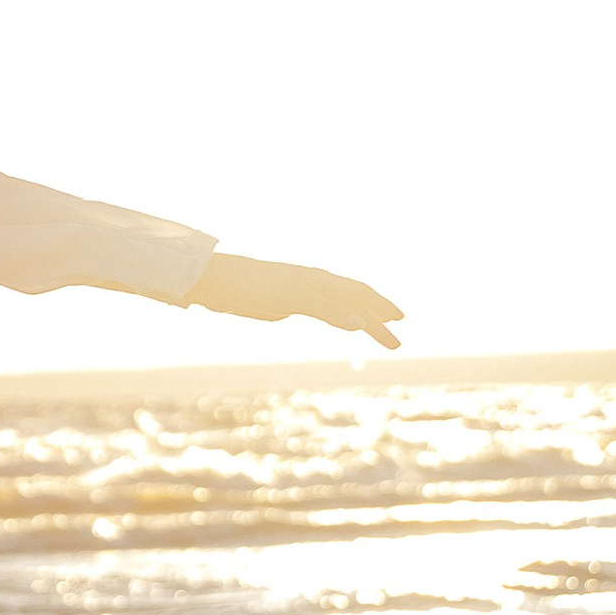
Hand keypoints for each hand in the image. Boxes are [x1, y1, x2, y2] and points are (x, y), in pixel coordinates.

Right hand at [186, 253, 403, 349]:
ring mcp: (303, 285)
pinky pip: (322, 307)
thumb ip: (280, 303)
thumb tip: (284, 310)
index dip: (372, 300)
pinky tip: (358, 326)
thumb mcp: (265, 298)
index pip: (349, 288)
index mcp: (308, 279)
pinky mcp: (290, 295)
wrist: (214, 276)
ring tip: (393, 337)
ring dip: (372, 320)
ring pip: (347, 301)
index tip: (391, 315)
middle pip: (355, 292)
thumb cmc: (236, 287)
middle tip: (402, 323)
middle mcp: (312, 278)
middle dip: (381, 308)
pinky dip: (343, 315)